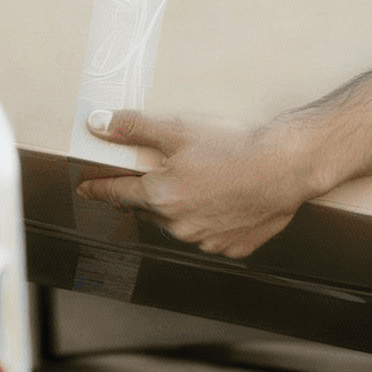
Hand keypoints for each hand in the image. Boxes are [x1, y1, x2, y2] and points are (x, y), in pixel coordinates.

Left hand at [72, 110, 324, 258]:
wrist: (285, 167)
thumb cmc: (234, 146)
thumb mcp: (178, 128)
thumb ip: (134, 128)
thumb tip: (98, 124)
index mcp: (160, 196)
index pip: (116, 193)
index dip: (98, 188)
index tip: (86, 187)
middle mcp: (178, 225)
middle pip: (147, 208)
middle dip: (145, 193)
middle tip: (153, 175)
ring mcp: (205, 240)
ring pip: (178, 223)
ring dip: (179, 207)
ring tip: (200, 182)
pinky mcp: (231, 247)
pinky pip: (209, 235)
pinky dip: (210, 219)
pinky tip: (224, 199)